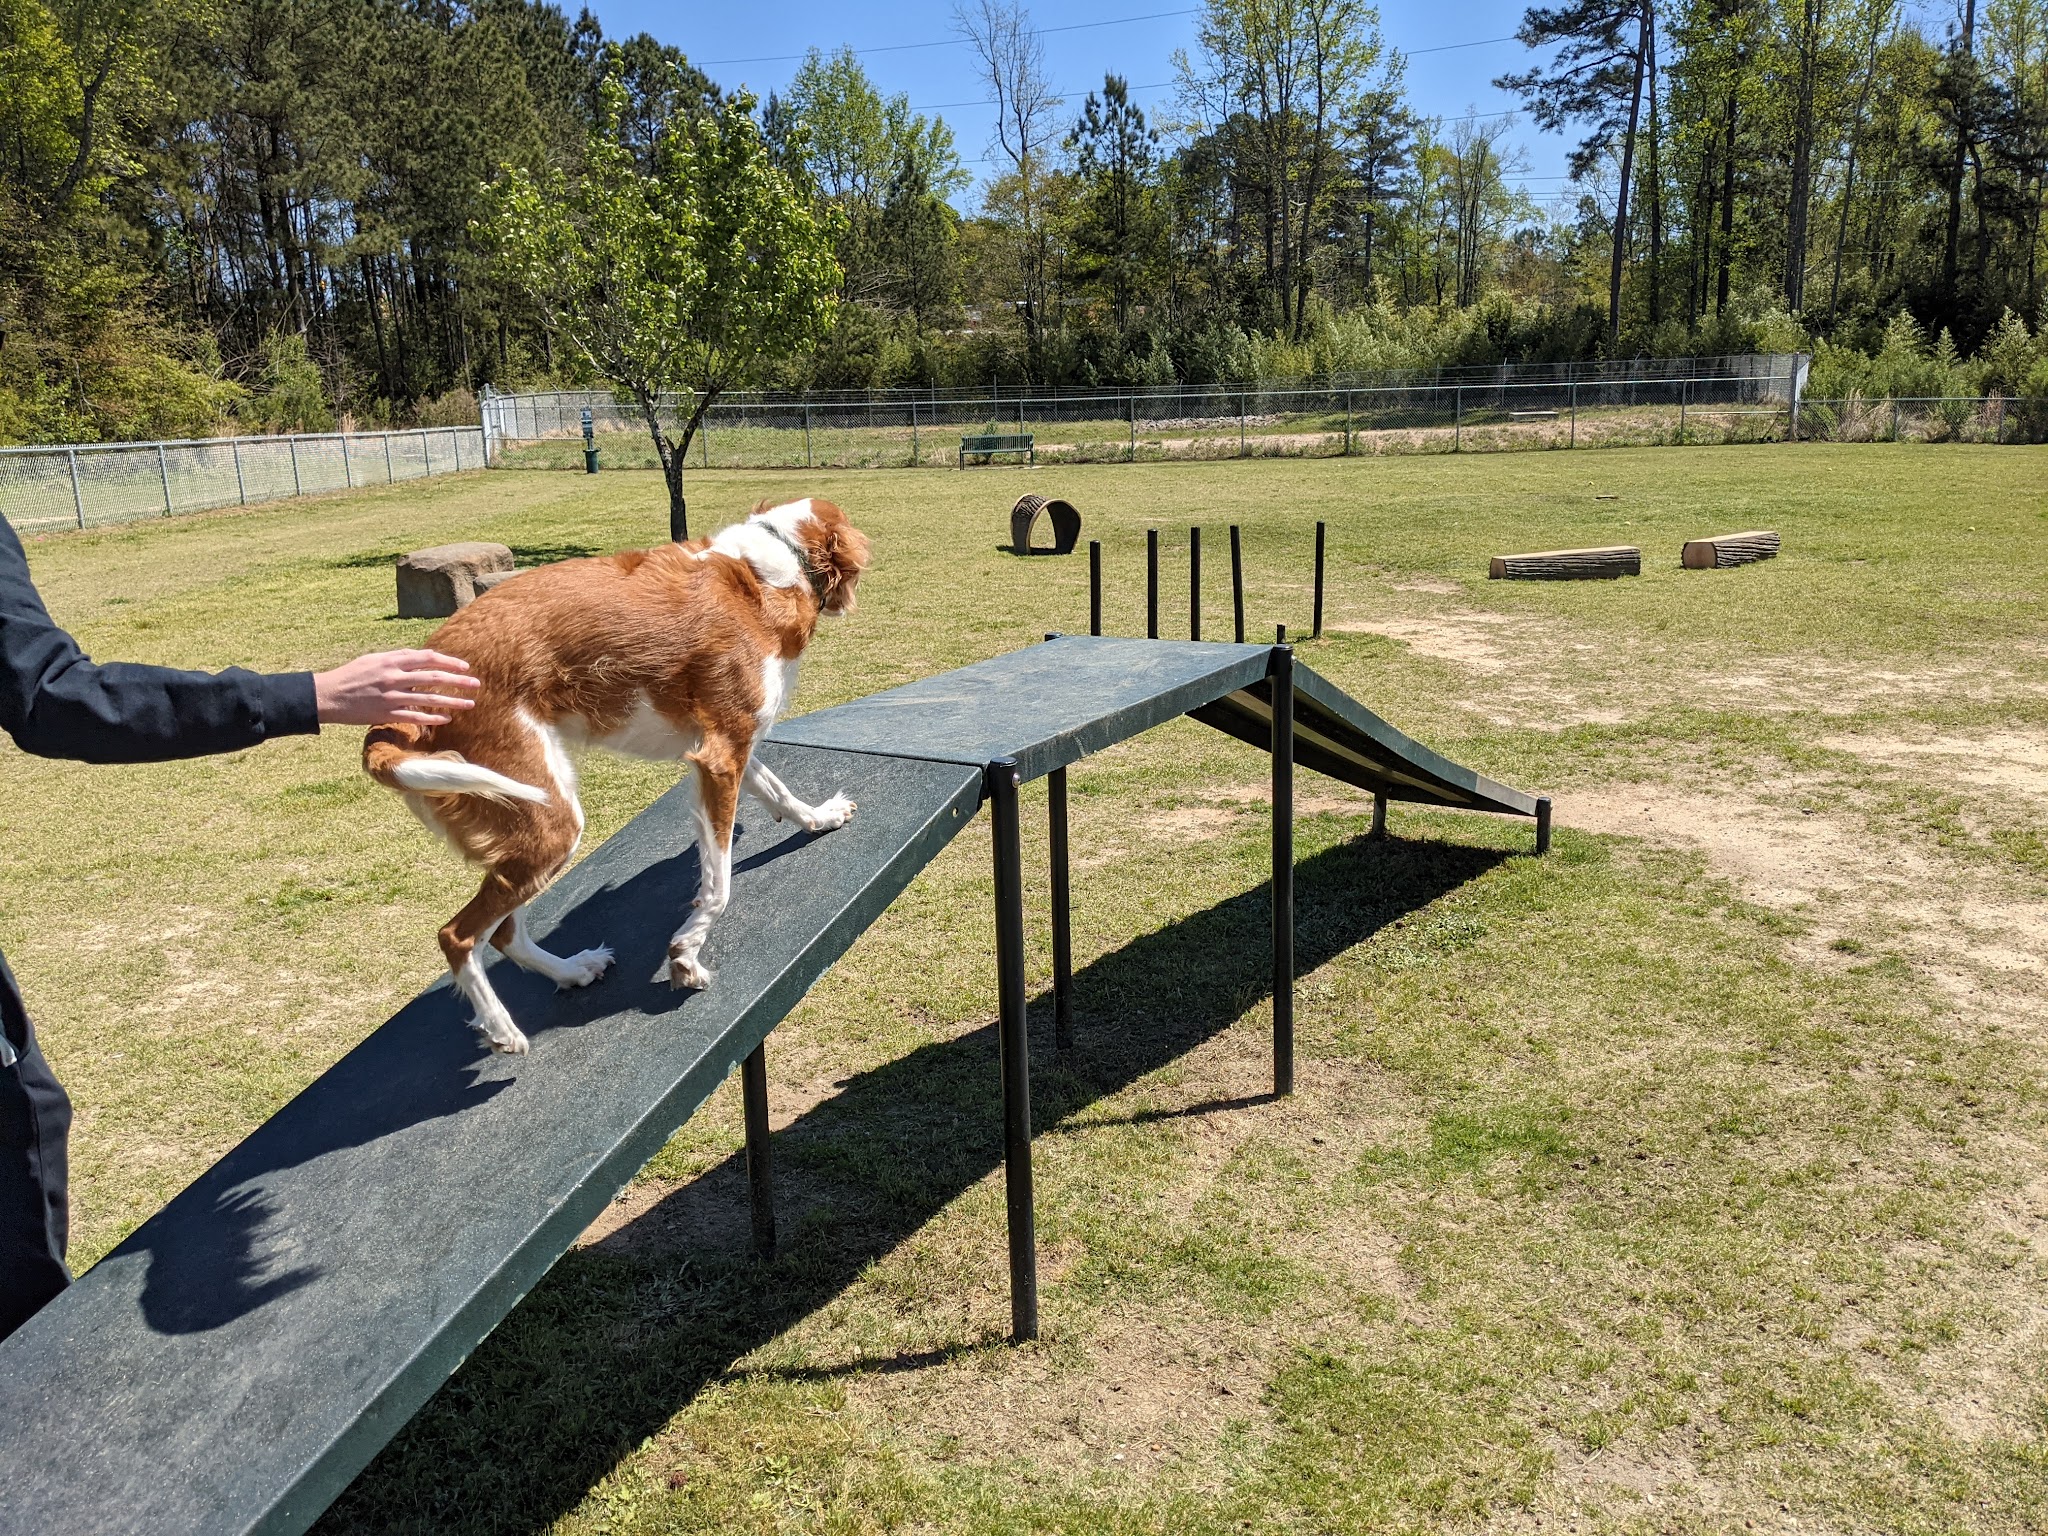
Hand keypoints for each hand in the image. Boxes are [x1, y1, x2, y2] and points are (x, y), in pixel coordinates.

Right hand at [313, 650, 480, 726]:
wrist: (328, 695)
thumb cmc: (352, 675)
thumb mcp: (374, 659)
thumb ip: (398, 659)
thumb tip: (420, 659)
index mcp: (391, 661)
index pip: (427, 658)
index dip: (448, 661)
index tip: (464, 667)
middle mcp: (394, 677)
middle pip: (433, 677)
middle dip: (458, 681)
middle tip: (476, 684)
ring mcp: (391, 696)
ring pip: (428, 698)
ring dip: (452, 701)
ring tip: (469, 704)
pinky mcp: (386, 714)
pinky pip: (414, 717)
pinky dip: (432, 718)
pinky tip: (446, 719)